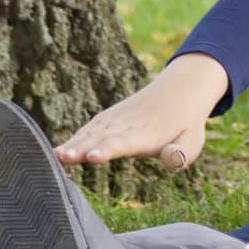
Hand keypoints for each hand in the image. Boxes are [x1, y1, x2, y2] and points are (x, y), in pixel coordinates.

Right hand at [56, 53, 227, 169]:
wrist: (180, 90)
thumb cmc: (186, 124)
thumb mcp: (193, 140)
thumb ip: (182, 153)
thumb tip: (172, 158)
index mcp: (148, 133)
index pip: (125, 142)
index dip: (108, 149)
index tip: (92, 156)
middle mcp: (128, 124)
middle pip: (102, 138)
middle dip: (82, 148)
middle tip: (62, 159)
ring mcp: (115, 119)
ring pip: (91, 132)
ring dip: (73, 143)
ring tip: (55, 156)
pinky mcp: (108, 118)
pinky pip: (89, 129)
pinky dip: (74, 138)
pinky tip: (59, 152)